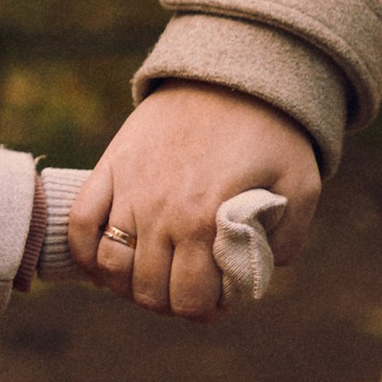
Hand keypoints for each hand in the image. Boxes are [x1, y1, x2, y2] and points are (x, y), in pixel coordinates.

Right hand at [70, 84, 320, 319]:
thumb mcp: (301, 183)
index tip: (216, 298)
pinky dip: (85, 251)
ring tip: (152, 274)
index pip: (190, 299)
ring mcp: (130, 189)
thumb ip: (286, 237)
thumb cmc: (272, 129)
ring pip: (111, 267)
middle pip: (148, 291)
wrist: (231, 71)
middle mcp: (161, 211)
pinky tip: (106, 260)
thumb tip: (261, 272)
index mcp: (206, 220)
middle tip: (187, 287)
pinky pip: (81, 223)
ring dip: (130, 283)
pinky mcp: (110, 167)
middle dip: (170, 301)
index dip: (204, 309)